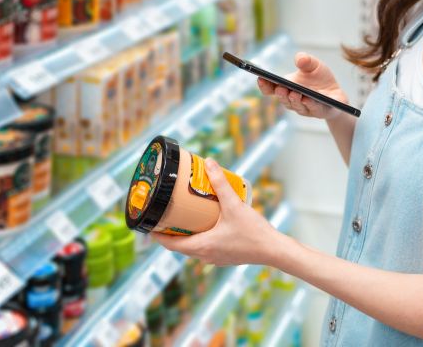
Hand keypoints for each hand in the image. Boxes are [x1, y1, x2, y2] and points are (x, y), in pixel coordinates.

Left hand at [151, 158, 284, 266]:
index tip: (148, 227)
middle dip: (171, 232)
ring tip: (183, 217)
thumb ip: (220, 183)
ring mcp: (216, 259)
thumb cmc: (253, 232)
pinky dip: (200, 238)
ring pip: (193, 248)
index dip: (158, 236)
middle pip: (180, 246)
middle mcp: (205, 256)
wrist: (274, 250)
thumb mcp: (234, 205)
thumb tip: (209, 163)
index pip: (171, 245)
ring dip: (186, 235)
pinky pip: (205, 249)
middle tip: (165, 216)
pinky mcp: (225, 257)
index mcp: (202, 246)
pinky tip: (205, 225)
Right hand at [258, 52, 348, 120]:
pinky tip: (308, 99)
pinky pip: (314, 109)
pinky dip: (310, 104)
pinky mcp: (321, 112)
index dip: (264, 85)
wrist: (336, 93)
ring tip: (294, 93)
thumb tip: (299, 59)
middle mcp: (293, 100)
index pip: (271, 90)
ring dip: (294, 100)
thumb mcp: (314, 65)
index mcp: (286, 88)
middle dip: (281, 94)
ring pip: (297, 106)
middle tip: (280, 88)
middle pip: (283, 99)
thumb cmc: (320, 78)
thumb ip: (306, 60)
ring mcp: (305, 108)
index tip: (260, 77)